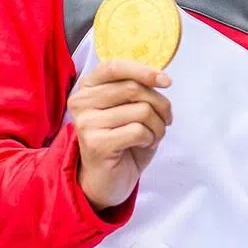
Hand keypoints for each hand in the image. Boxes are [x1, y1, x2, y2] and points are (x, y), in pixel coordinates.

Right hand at [69, 58, 172, 214]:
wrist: (108, 180)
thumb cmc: (122, 140)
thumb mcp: (129, 108)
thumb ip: (136, 89)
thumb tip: (161, 77)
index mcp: (88, 86)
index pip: (115, 67)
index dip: (143, 71)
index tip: (166, 81)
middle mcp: (82, 101)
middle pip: (133, 88)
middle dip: (160, 104)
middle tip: (166, 120)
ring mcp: (86, 123)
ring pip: (141, 110)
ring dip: (158, 125)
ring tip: (152, 136)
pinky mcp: (96, 144)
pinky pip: (138, 131)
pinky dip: (151, 138)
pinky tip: (143, 145)